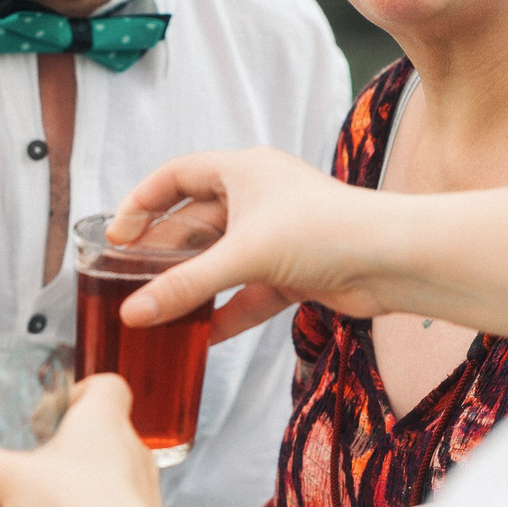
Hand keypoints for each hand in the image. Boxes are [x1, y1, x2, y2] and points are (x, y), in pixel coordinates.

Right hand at [0, 379, 244, 506]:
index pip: (106, 386)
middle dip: (64, 449)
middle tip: (27, 459)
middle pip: (102, 437)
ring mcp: (133, 501)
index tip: (46, 408)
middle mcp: (127, 458)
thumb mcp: (6, 479)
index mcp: (103, 424)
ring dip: (67, 499)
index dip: (78, 391)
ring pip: (101, 489)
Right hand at [109, 149, 382, 338]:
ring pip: (220, 261)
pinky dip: (225, 312)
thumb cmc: (325, 231)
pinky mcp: (294, 271)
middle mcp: (258, 197)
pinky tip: (200, 336)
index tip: (115, 235)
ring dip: (192, 286)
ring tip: (155, 312)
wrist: (392, 260)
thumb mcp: (243, 256)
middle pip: (194, 223)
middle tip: (127, 282)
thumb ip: (185, 286)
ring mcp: (276, 235)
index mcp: (243, 170)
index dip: (142, 203)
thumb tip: (132, 313)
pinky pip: (247, 292)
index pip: (176, 176)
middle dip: (162, 254)